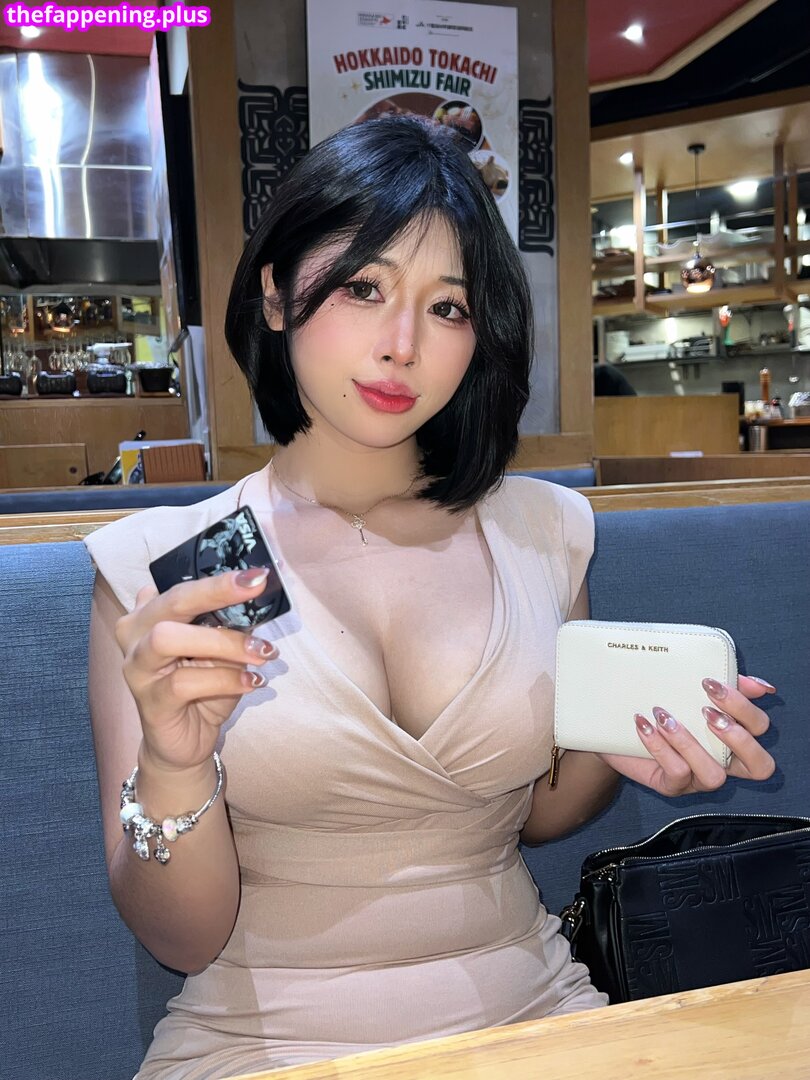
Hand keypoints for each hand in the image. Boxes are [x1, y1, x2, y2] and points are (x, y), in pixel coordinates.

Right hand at [115, 568, 278, 773]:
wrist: (185, 740)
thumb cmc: (203, 688)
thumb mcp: (221, 651)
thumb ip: (228, 623)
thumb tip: (255, 594)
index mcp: (152, 614)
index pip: (184, 587)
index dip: (219, 579)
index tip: (256, 575)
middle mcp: (136, 635)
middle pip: (172, 602)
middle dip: (216, 592)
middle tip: (255, 589)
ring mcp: (137, 668)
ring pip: (169, 639)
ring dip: (223, 642)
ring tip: (261, 653)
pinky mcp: (148, 700)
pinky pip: (183, 682)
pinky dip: (224, 678)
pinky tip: (251, 682)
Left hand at [599, 675, 775, 796]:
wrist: (615, 728)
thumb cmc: (659, 709)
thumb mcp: (688, 692)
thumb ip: (725, 687)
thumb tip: (761, 686)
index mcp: (733, 736)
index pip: (760, 729)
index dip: (744, 708)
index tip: (711, 684)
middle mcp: (723, 762)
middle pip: (759, 766)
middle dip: (737, 737)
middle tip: (706, 711)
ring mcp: (698, 779)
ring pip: (714, 776)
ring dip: (691, 743)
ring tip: (665, 717)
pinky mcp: (671, 786)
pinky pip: (676, 774)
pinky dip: (660, 747)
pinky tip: (644, 725)